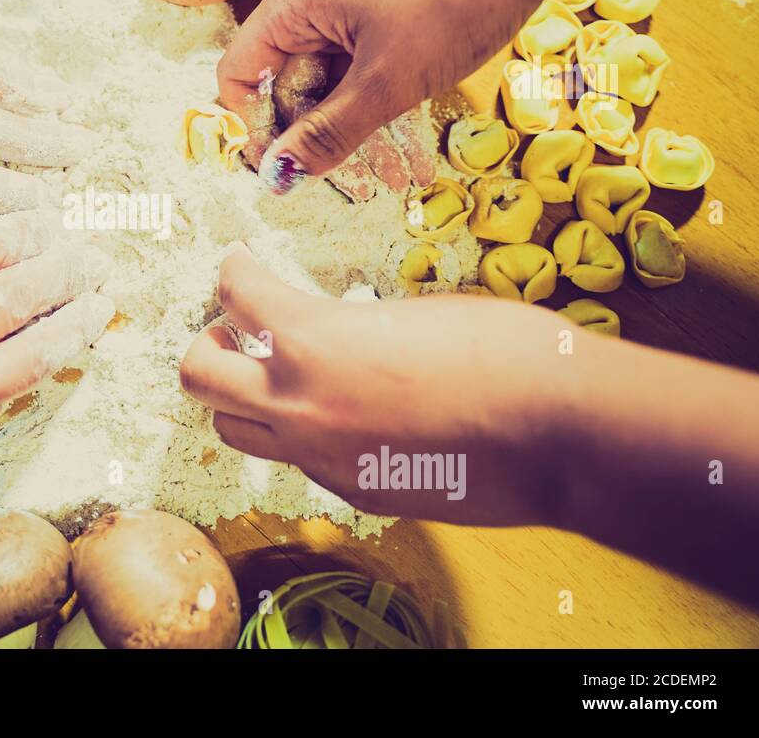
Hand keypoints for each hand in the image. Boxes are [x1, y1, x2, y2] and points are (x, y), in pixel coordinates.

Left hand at [179, 245, 581, 525]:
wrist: (559, 433)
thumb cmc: (503, 351)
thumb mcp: (412, 315)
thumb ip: (352, 329)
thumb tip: (336, 338)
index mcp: (312, 339)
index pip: (236, 295)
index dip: (234, 270)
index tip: (239, 264)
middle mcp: (299, 403)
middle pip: (199, 376)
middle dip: (207, 344)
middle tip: (233, 331)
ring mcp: (321, 457)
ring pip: (234, 431)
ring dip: (242, 397)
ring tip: (274, 378)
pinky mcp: (353, 493)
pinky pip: (298, 461)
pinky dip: (301, 434)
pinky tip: (342, 417)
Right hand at [216, 0, 544, 193]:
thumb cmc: (451, 3)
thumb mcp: (387, 82)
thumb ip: (328, 133)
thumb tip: (278, 177)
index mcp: (294, 2)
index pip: (239, 72)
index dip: (252, 125)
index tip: (284, 168)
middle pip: (285, 77)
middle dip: (311, 131)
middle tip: (346, 175)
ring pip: (328, 73)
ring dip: (348, 121)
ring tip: (387, 166)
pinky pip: (358, 57)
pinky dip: (373, 94)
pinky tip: (402, 130)